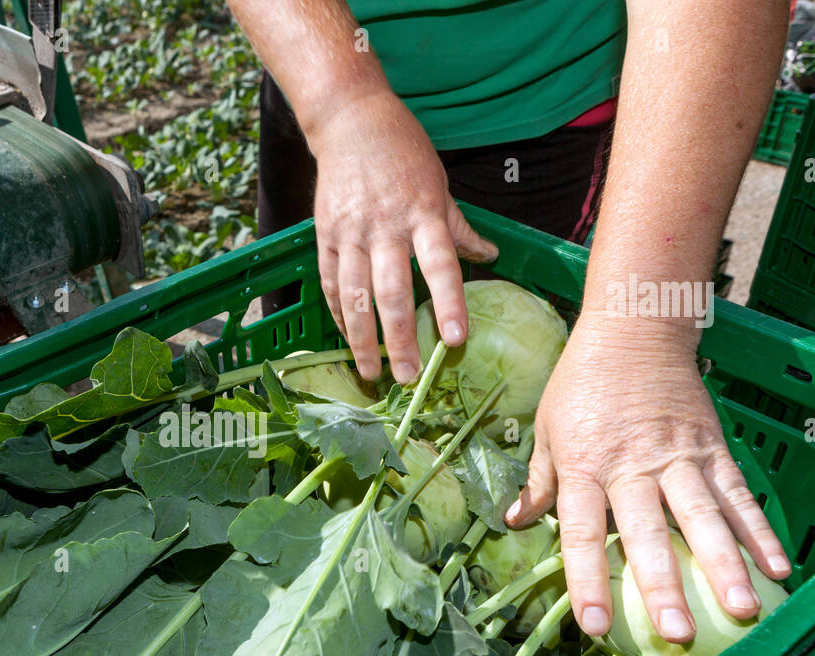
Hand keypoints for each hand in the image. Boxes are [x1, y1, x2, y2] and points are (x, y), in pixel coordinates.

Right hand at [307, 90, 496, 384]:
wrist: (350, 121)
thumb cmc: (403, 151)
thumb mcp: (439, 184)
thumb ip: (458, 227)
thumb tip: (490, 255)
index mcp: (423, 212)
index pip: (440, 265)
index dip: (448, 304)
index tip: (454, 339)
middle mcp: (386, 225)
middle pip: (392, 292)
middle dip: (400, 339)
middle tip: (408, 376)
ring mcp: (351, 231)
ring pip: (354, 296)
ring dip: (363, 339)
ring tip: (372, 372)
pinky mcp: (325, 234)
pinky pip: (331, 283)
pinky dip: (339, 315)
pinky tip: (348, 340)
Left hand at [506, 324, 791, 641]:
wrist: (634, 328)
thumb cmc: (581, 383)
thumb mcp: (546, 428)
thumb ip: (538, 481)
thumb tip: (515, 522)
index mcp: (583, 466)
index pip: (580, 532)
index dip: (586, 580)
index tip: (593, 624)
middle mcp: (631, 466)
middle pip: (648, 533)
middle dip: (664, 585)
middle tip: (679, 633)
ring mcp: (677, 457)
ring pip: (703, 517)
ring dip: (725, 566)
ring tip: (745, 609)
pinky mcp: (712, 446)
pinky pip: (737, 493)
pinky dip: (758, 529)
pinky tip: (777, 565)